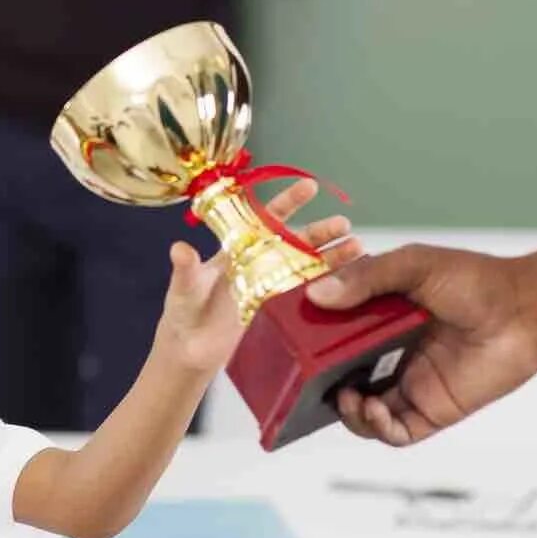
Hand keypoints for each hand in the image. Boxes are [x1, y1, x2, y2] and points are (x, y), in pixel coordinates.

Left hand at [154, 179, 359, 375]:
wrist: (190, 350)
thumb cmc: (183, 314)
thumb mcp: (184, 289)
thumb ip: (186, 269)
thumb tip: (179, 248)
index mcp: (236, 249)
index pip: (265, 218)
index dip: (287, 202)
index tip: (309, 187)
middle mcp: (257, 263)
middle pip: (294, 241)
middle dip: (319, 231)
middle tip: (343, 224)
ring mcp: (269, 286)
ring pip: (305, 265)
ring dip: (330, 257)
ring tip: (357, 249)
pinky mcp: (277, 310)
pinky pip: (306, 293)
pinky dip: (328, 285)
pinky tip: (349, 281)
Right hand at [309, 245, 536, 446]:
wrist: (526, 310)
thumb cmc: (474, 281)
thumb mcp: (412, 266)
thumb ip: (365, 278)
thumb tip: (316, 296)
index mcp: (380, 320)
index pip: (334, 336)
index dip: (311, 345)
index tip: (292, 344)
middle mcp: (390, 354)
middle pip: (340, 378)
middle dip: (320, 386)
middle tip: (308, 382)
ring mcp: (410, 384)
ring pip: (362, 413)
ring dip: (346, 412)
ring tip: (349, 398)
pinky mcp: (432, 410)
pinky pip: (394, 432)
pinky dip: (377, 428)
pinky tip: (375, 410)